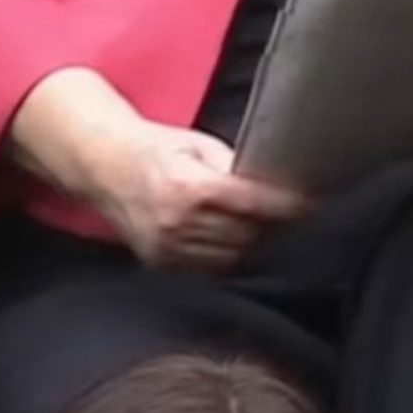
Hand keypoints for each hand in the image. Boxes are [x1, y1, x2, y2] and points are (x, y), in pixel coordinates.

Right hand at [88, 121, 310, 274]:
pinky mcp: (158, 260)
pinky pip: (204, 267)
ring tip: (255, 228)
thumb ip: (232, 168)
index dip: (286, 207)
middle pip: (245, 235)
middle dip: (267, 226)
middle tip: (283, 216)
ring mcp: (165, 246)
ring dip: (246, 244)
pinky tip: (225, 239)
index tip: (308, 206)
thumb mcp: (198, 145)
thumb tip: (270, 185)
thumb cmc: (153, 150)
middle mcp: (176, 222)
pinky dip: (221, 256)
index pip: (253, 204)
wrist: (104, 168)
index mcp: (189, 188)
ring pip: (228, 257)